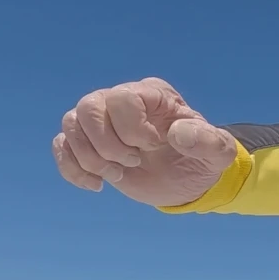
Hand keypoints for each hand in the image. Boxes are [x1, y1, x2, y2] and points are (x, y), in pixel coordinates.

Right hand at [51, 78, 236, 207]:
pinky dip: (73, 169)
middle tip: (132, 163)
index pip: (120, 98)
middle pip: (88, 107)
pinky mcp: (87, 144)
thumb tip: (177, 134)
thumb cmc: (200, 160)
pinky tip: (97, 185)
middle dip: (107, 145)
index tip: (152, 146)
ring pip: (70, 124)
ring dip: (89, 158)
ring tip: (117, 175)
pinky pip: (61, 145)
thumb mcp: (217, 154)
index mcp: (151, 94)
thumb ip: (209, 142)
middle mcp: (119, 100)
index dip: (130, 128)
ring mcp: (100, 121)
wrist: (184, 180)